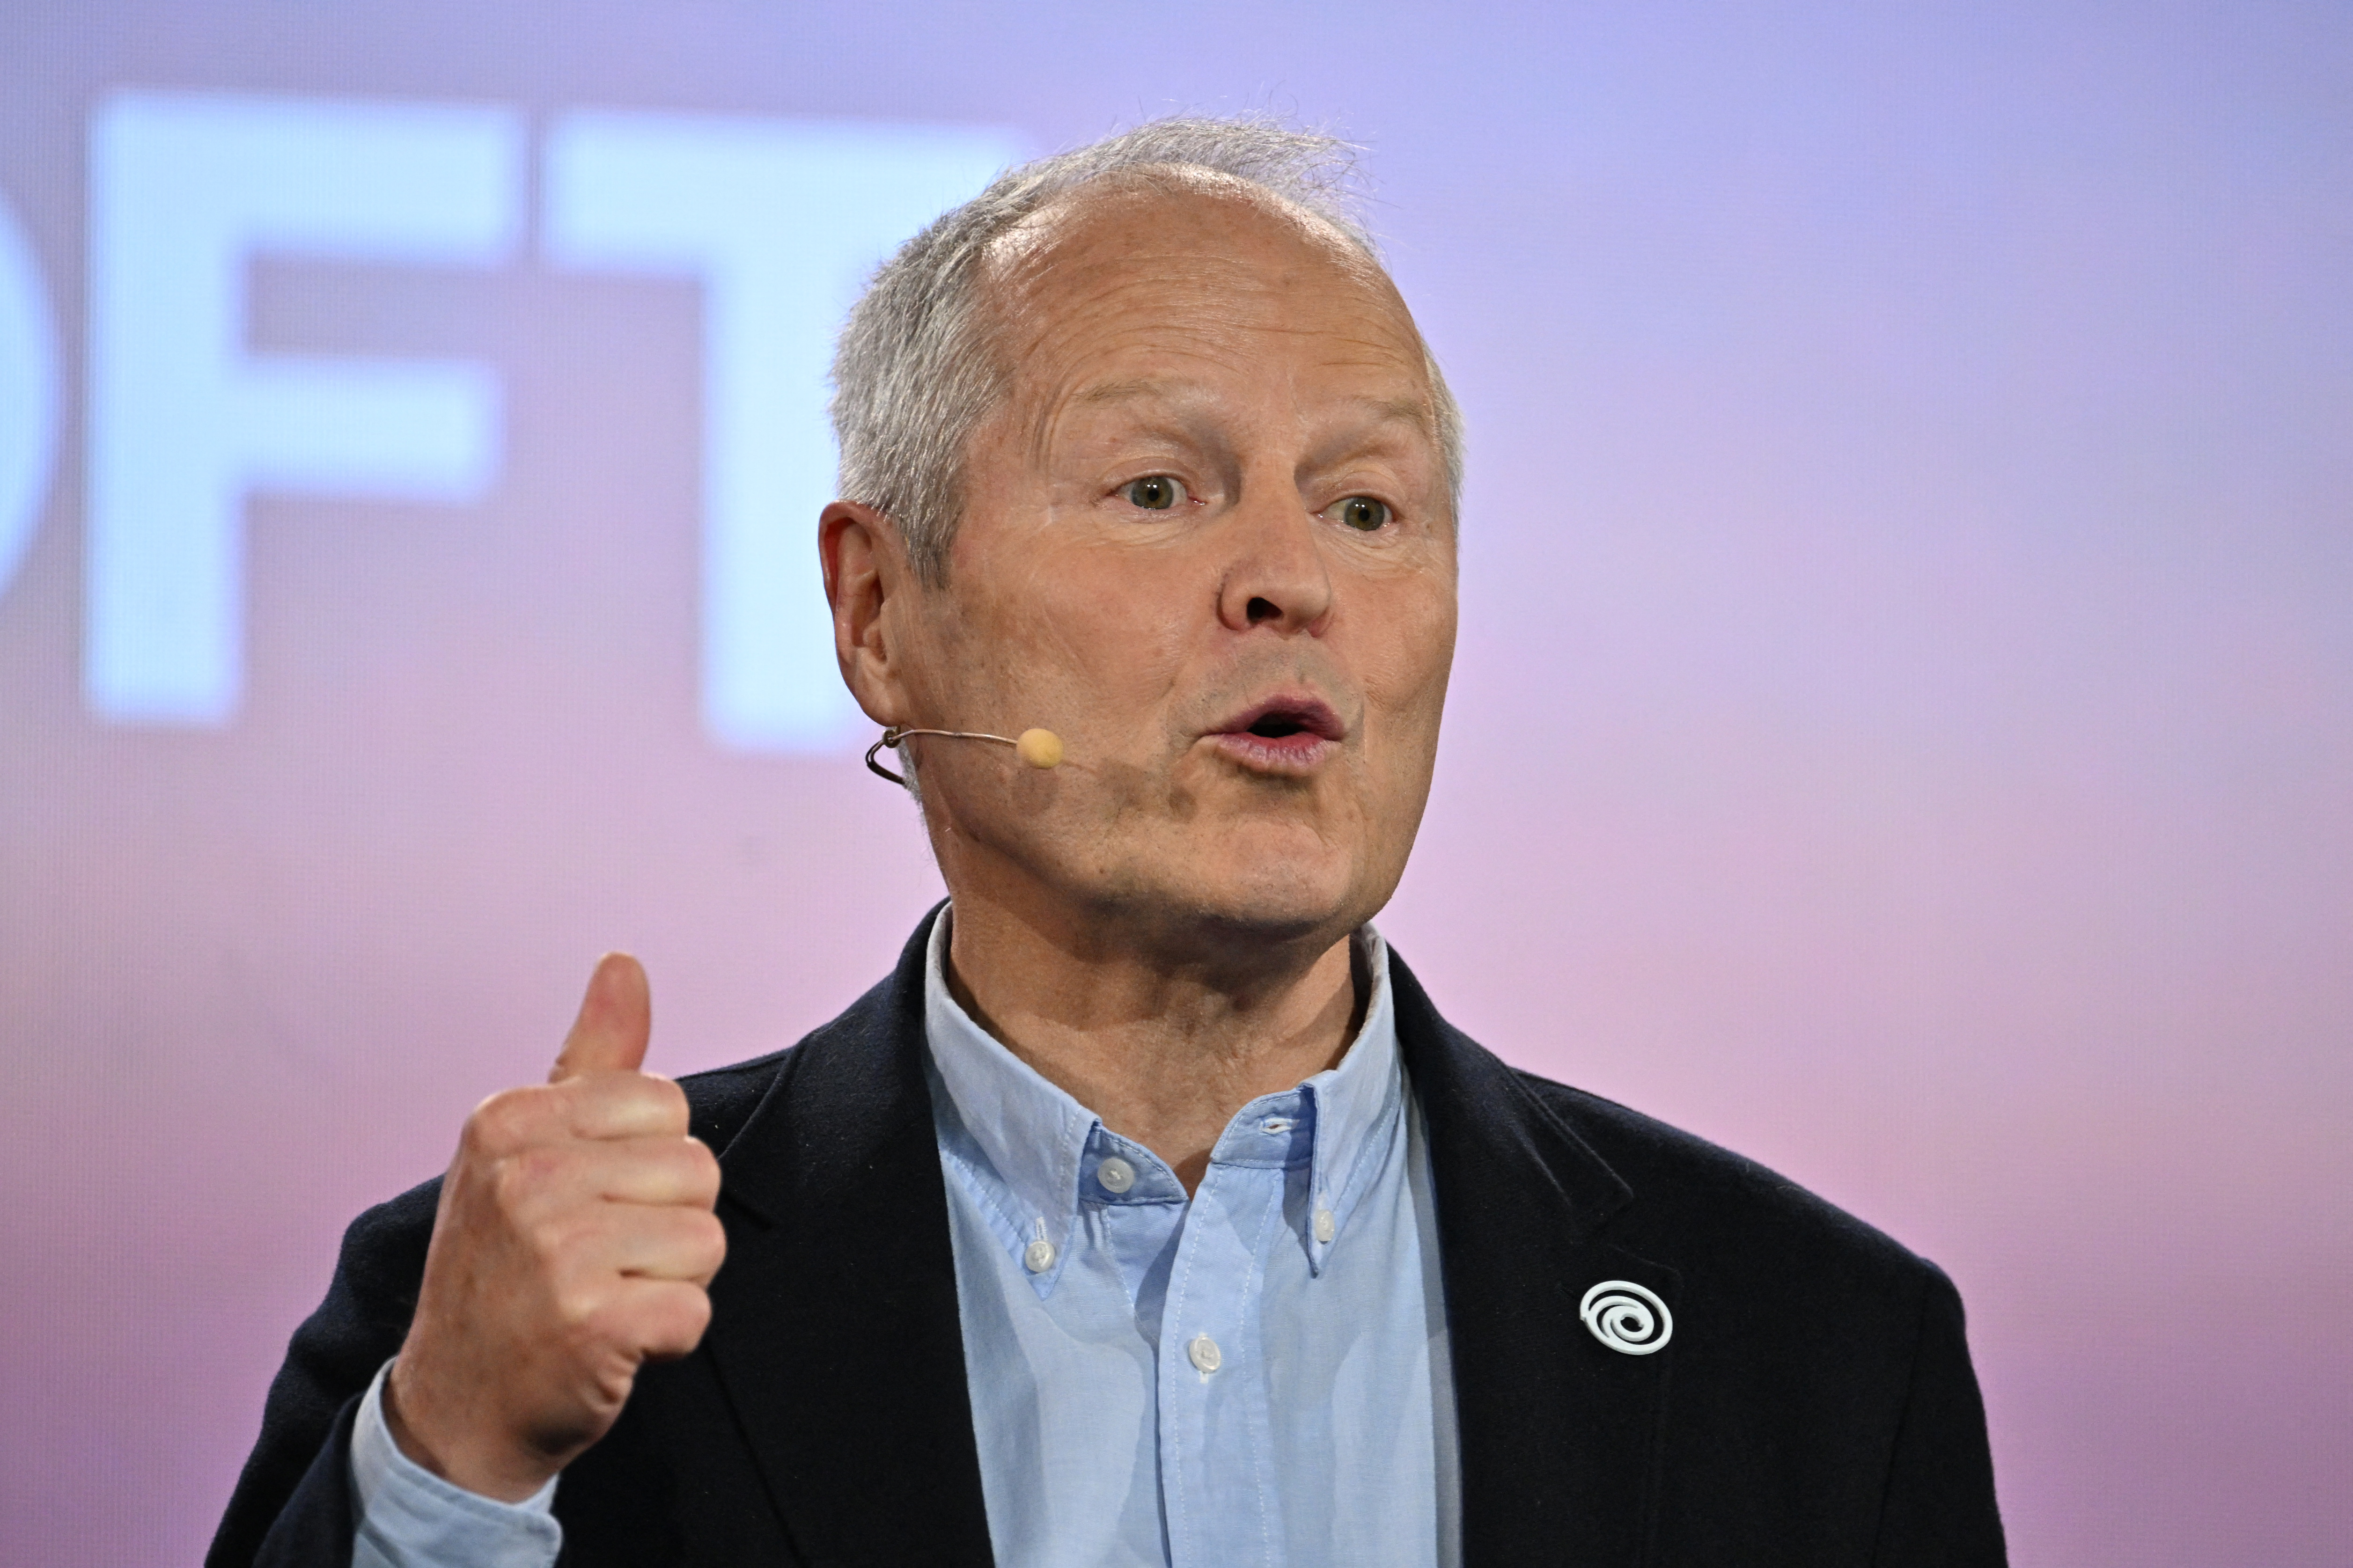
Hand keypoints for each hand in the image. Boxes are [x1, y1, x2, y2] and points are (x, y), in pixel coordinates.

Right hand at [384, 954, 725, 1500]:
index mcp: (508, 1119)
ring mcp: (554, 1250)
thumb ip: (590, 1057)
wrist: (456, 1407)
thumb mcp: (528, 1149)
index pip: (666, 1103)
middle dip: (667, 1222)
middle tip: (598, 1261)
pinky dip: (668, 1337)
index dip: (648, 1161)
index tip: (589, 1202)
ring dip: (671, 1281)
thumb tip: (624, 963)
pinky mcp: (590, 1324)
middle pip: (696, 1169)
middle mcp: (524, 1176)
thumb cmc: (506, 1267)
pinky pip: (696, 1310)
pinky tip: (610, 1345)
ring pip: (706, 1238)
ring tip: (604, 1298)